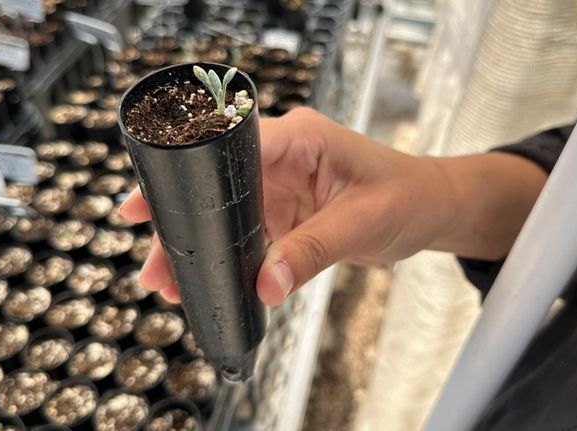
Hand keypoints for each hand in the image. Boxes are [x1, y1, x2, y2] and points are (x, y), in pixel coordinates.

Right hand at [120, 108, 457, 304]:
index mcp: (299, 138)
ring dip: (200, 243)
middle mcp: (282, 155)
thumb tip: (264, 286)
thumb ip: (310, 253)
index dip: (186, 174)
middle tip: (154, 261)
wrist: (428, 209)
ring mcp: (280, 183)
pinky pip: (245, 231)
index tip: (148, 202)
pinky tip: (208, 277)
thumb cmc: (406, 197)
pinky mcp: (282, 209)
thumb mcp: (360, 225)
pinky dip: (227, 255)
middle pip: (216, 185)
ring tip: (168, 280)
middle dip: (183, 223)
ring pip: (224, 212)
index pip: (230, 147)